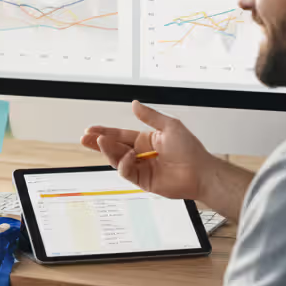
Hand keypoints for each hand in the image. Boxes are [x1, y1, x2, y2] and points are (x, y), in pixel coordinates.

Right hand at [81, 100, 216, 200]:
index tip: (91, 129)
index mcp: (146, 139)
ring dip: (107, 150)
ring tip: (100, 141)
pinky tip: (128, 156)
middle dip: (99, 142)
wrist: (200, 172)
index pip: (120, 135)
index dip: (105, 132)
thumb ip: (149, 116)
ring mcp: (141, 168)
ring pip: (117, 159)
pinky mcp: (143, 181)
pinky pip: (127, 172)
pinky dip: (124, 163)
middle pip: (114, 148)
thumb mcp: (169, 125)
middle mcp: (142, 154)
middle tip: (85, 138)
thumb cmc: (190, 149)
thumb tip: (135, 104)